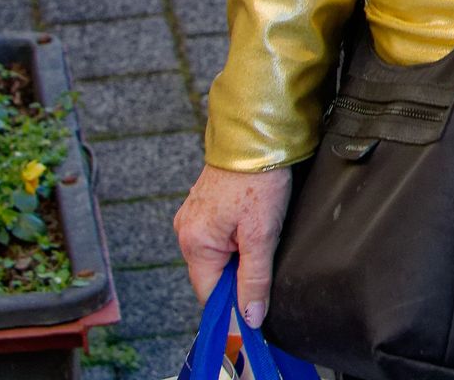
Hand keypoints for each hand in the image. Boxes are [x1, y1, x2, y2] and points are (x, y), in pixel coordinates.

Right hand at [175, 164, 294, 324]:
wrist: (258, 135)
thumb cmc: (258, 180)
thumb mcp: (262, 234)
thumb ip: (254, 278)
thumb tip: (249, 317)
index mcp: (194, 243)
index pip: (209, 295)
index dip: (233, 305)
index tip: (258, 308)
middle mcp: (187, 231)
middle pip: (213, 275)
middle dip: (240, 276)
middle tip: (267, 259)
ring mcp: (194, 216)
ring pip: (219, 254)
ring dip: (241, 255)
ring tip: (263, 234)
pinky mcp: (206, 205)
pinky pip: (220, 234)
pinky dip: (237, 238)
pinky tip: (256, 223)